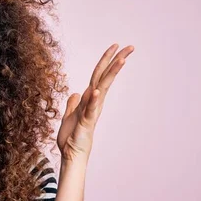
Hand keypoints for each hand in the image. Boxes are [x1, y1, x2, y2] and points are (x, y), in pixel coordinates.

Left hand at [57, 43, 134, 162]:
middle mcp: (94, 103)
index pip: (99, 75)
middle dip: (116, 60)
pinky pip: (90, 109)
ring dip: (111, 74)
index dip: (106, 60)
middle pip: (105, 77)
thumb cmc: (72, 137)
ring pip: (102, 89)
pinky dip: (93, 100)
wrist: (71, 154)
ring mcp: (92, 111)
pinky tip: (95, 90)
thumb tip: (76, 93)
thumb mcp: (70, 116)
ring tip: (121, 60)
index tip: (116, 46)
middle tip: (130, 46)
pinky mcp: (86, 122)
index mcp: (90, 99)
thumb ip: (74, 104)